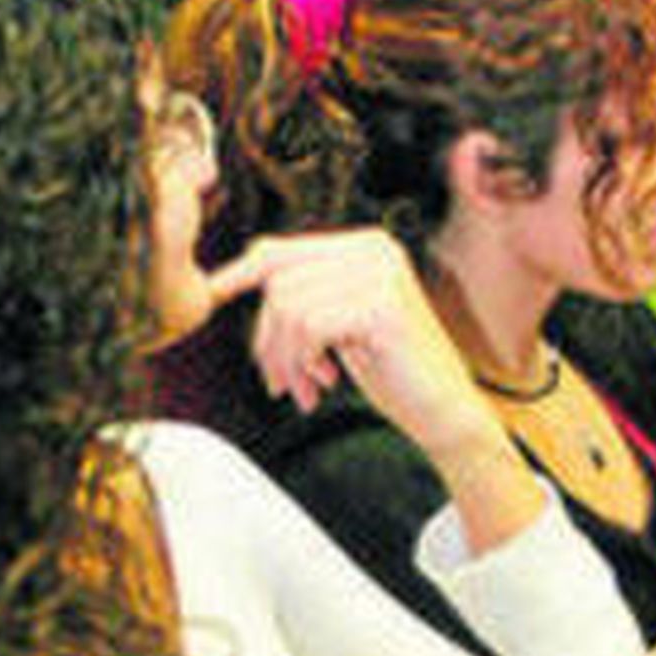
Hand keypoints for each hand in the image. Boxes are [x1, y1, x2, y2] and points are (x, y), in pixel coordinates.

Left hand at [207, 230, 493, 451]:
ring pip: (288, 307)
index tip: (212, 294)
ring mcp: (380, 274)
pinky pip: (309, 326)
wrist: (444, 410)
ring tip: (306, 388)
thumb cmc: (391, 370)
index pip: (281, 251)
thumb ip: (304, 292)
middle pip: (278, 282)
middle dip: (269, 340)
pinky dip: (305, 361)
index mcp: (364, 245)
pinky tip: (325, 383)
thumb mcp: (338, 322)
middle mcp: (373, 249)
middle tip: (282, 383)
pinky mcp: (381, 306)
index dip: (240, 272)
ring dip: (286, 359)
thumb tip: (241, 269)